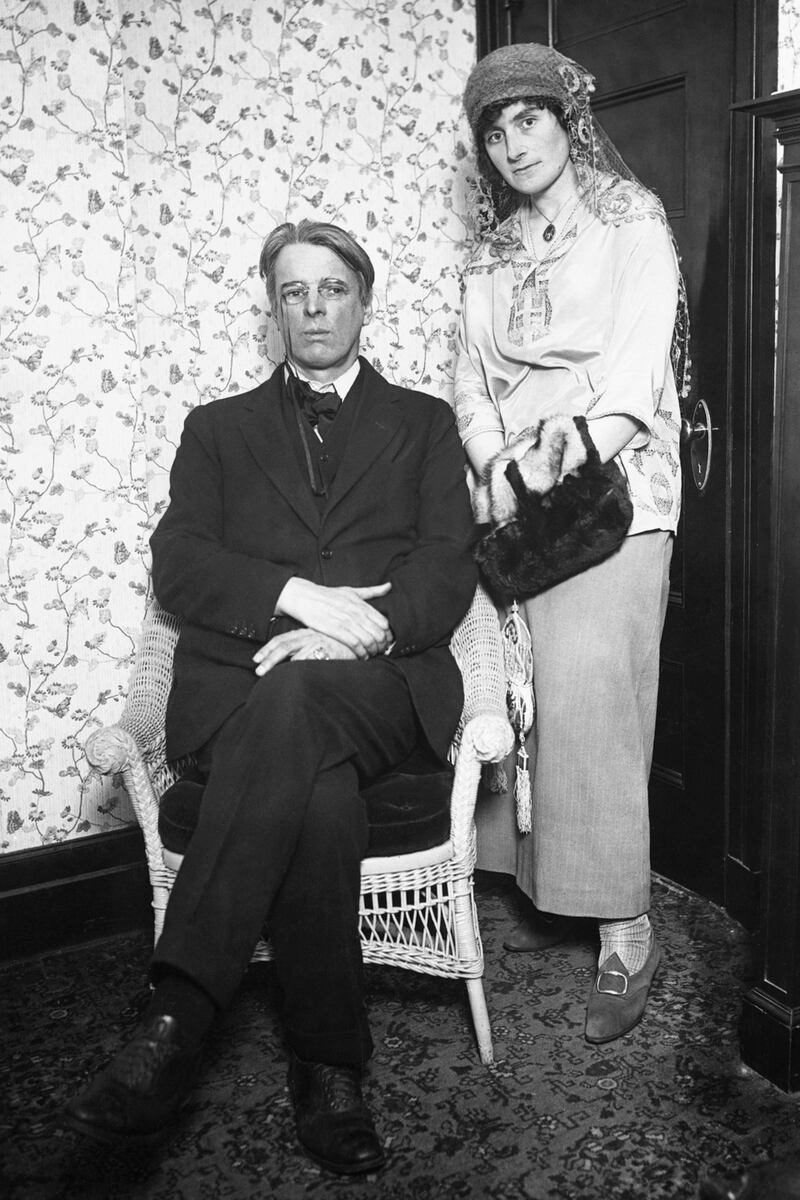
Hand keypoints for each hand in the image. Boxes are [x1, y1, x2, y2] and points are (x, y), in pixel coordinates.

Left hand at [253, 630, 356, 675]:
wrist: (363, 639)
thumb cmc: (343, 643)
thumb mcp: (324, 643)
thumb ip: (309, 650)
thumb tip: (294, 660)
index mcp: (306, 633)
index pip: (283, 639)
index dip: (268, 648)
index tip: (256, 659)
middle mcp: (309, 636)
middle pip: (283, 644)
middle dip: (267, 657)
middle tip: (257, 670)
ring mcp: (317, 641)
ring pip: (291, 651)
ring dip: (275, 662)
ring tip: (264, 674)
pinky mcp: (326, 649)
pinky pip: (308, 658)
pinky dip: (296, 665)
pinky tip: (287, 674)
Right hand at [274, 578, 392, 657]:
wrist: (305, 597)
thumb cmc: (329, 595)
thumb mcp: (352, 591)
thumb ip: (372, 591)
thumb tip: (389, 586)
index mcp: (361, 604)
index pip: (383, 622)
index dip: (388, 634)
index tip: (388, 641)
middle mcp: (356, 612)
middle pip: (378, 633)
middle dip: (383, 645)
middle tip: (382, 651)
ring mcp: (346, 621)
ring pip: (368, 640)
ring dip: (373, 651)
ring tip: (373, 654)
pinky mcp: (335, 630)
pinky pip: (354, 644)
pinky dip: (361, 653)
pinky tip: (362, 656)